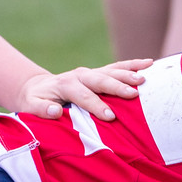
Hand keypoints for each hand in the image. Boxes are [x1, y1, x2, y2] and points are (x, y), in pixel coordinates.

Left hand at [13, 60, 152, 120]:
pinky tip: (150, 64)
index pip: (83, 95)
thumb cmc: (36, 102)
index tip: (111, 117)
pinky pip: (117, 67)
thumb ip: (41, 109)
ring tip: (144, 78)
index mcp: (66, 85)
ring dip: (129, 73)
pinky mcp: (99, 73)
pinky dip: (133, 64)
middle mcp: (80, 75)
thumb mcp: (31, 107)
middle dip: (118, 87)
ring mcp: (91, 72)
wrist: (38, 88)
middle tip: (134, 94)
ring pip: (112, 71)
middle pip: (101, 80)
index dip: (96, 105)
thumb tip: (55, 110)